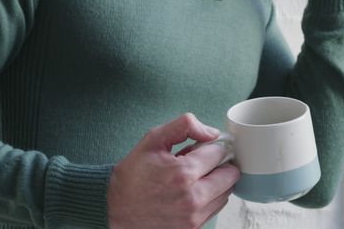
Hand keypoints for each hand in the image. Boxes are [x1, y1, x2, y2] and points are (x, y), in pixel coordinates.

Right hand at [107, 113, 238, 228]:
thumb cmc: (133, 175)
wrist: (114, 208)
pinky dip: (208, 198)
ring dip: (216, 183)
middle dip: (219, 165)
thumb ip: (185, 126)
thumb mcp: (153, 140)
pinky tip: (189, 193)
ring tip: (193, 179)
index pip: (219, 153)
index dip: (211, 147)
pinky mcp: (192, 228)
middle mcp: (192, 198)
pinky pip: (215, 209)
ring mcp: (193, 217)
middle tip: (201, 163)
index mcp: (183, 173)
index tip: (203, 148)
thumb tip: (212, 133)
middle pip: (230, 175)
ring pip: (226, 193)